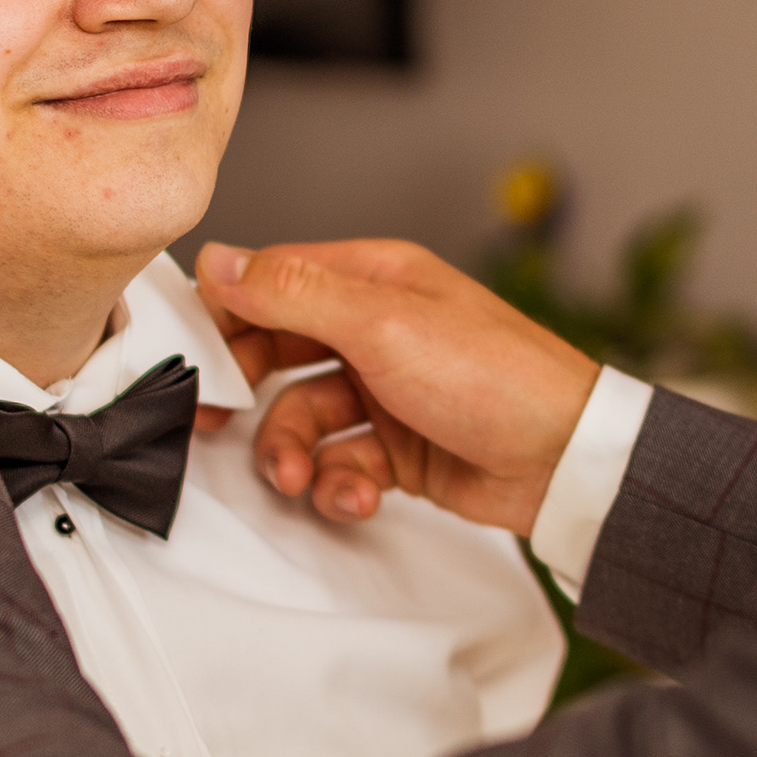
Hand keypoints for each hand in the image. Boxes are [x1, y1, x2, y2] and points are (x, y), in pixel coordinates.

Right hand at [193, 240, 598, 534]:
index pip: (272, 282)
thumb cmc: (494, 377)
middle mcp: (376, 329)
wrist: (567, 462)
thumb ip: (294, 293)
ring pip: (303, 416)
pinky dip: (339, 484)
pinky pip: (340, 463)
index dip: (225, 316)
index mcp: (373, 279)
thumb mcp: (382, 324)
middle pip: (277, 353)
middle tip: (213, 425)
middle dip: (246, 394)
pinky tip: (357, 495)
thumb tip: (219, 261)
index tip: (189, 355)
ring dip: (293, 452)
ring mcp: (387, 390)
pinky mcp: (399, 448)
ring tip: (302, 479)